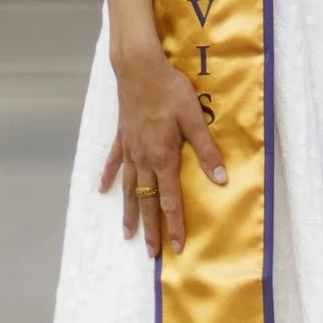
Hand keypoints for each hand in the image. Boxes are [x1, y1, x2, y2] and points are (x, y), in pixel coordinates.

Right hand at [102, 39, 226, 255]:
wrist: (139, 69)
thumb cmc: (170, 91)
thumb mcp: (193, 118)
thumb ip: (206, 150)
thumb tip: (220, 179)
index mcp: (163, 157)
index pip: (170, 199)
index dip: (174, 224)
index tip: (176, 246)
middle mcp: (143, 159)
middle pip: (147, 201)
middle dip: (151, 228)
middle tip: (151, 254)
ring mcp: (130, 149)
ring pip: (128, 188)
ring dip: (129, 212)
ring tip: (128, 234)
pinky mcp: (121, 137)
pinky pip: (113, 162)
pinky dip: (107, 177)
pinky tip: (101, 190)